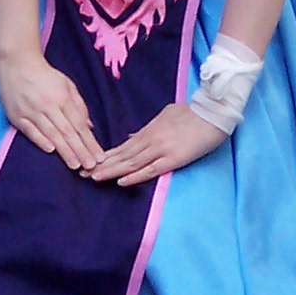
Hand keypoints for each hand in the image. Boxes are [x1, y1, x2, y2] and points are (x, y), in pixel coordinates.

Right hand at [0, 51, 100, 172]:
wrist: (16, 64)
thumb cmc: (44, 76)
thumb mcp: (67, 85)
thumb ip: (78, 105)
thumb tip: (88, 126)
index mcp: (62, 98)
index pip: (78, 124)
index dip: (89, 142)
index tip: (98, 156)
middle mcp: (48, 105)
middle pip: (67, 131)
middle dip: (80, 150)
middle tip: (91, 166)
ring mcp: (31, 111)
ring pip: (51, 134)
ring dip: (64, 151)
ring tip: (75, 165)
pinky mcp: (17, 116)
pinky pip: (30, 131)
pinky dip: (40, 141)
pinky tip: (50, 151)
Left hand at [87, 103, 227, 188]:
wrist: (213, 112)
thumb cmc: (192, 113)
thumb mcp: (165, 115)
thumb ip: (148, 128)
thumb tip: (132, 136)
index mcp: (149, 130)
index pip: (123, 147)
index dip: (106, 156)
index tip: (90, 163)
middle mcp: (150, 140)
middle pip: (122, 156)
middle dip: (101, 165)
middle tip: (82, 173)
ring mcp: (161, 149)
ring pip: (131, 163)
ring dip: (112, 171)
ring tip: (94, 178)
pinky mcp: (173, 158)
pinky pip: (151, 169)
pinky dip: (135, 176)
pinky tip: (122, 181)